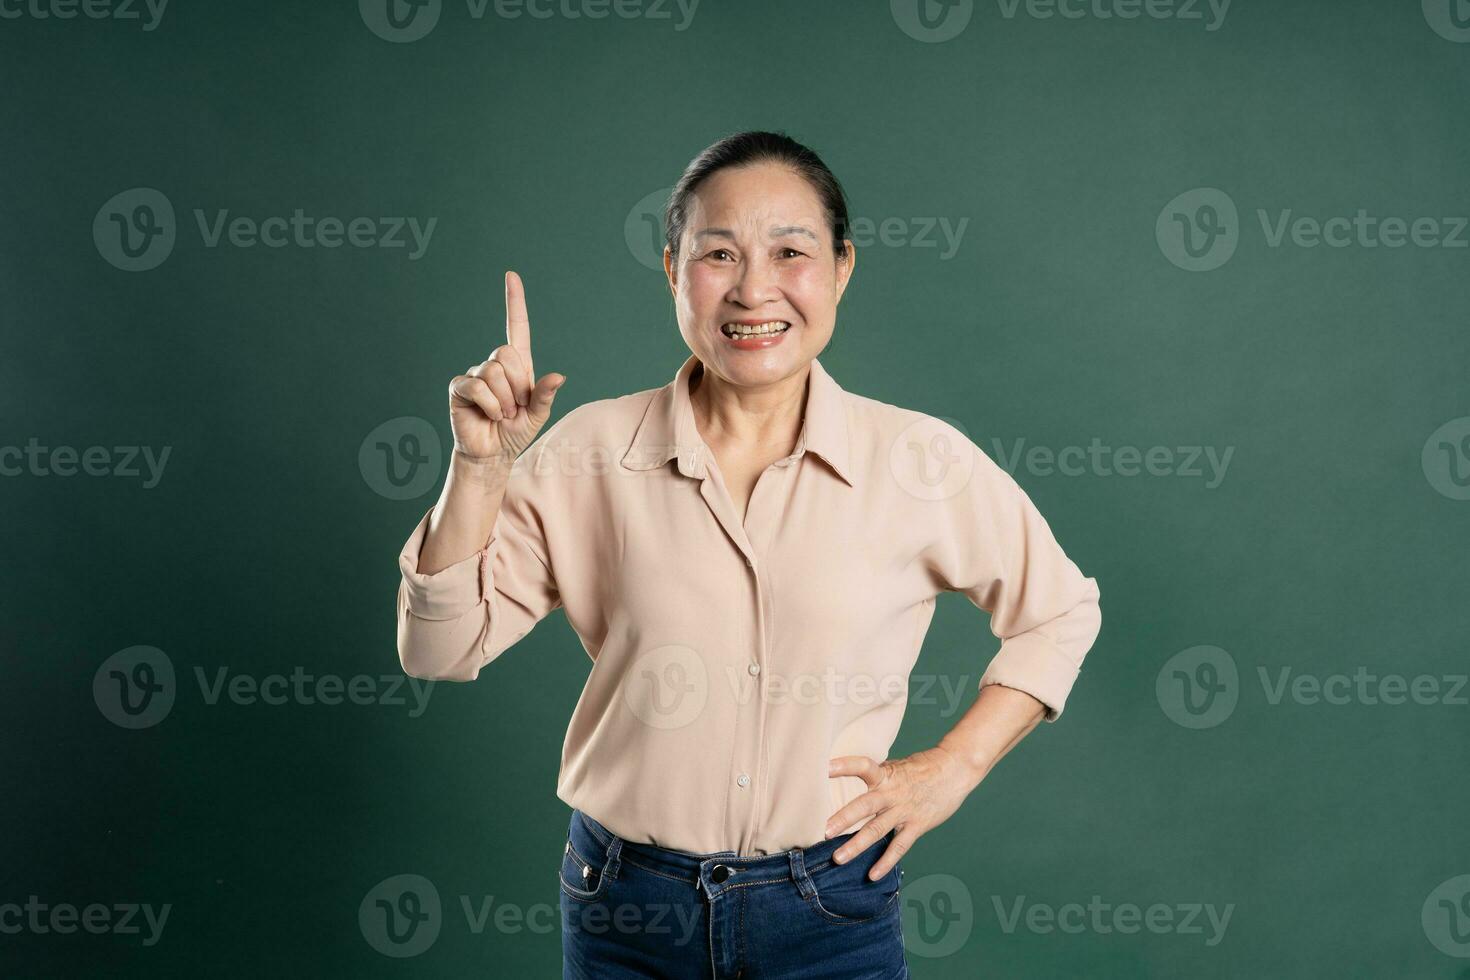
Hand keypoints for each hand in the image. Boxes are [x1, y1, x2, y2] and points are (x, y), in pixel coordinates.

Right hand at [448, 270, 566, 462]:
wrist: (492, 454)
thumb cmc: (515, 431)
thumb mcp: (538, 415)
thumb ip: (546, 395)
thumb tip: (559, 376)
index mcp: (517, 365)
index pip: (516, 327)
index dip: (514, 302)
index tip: (511, 275)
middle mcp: (494, 364)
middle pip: (507, 354)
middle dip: (517, 385)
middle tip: (515, 406)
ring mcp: (475, 374)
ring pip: (494, 372)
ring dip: (504, 400)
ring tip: (501, 414)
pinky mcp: (459, 387)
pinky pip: (478, 386)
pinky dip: (490, 405)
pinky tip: (489, 415)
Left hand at [825, 747, 982, 880]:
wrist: (956, 769)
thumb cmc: (923, 766)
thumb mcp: (897, 766)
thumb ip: (877, 776)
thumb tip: (851, 781)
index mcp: (886, 774)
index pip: (863, 766)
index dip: (844, 765)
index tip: (824, 767)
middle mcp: (892, 792)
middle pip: (865, 805)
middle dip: (843, 818)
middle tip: (824, 830)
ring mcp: (904, 810)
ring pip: (877, 829)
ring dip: (857, 845)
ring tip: (838, 858)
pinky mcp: (917, 825)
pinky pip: (899, 846)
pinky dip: (885, 862)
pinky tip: (872, 875)